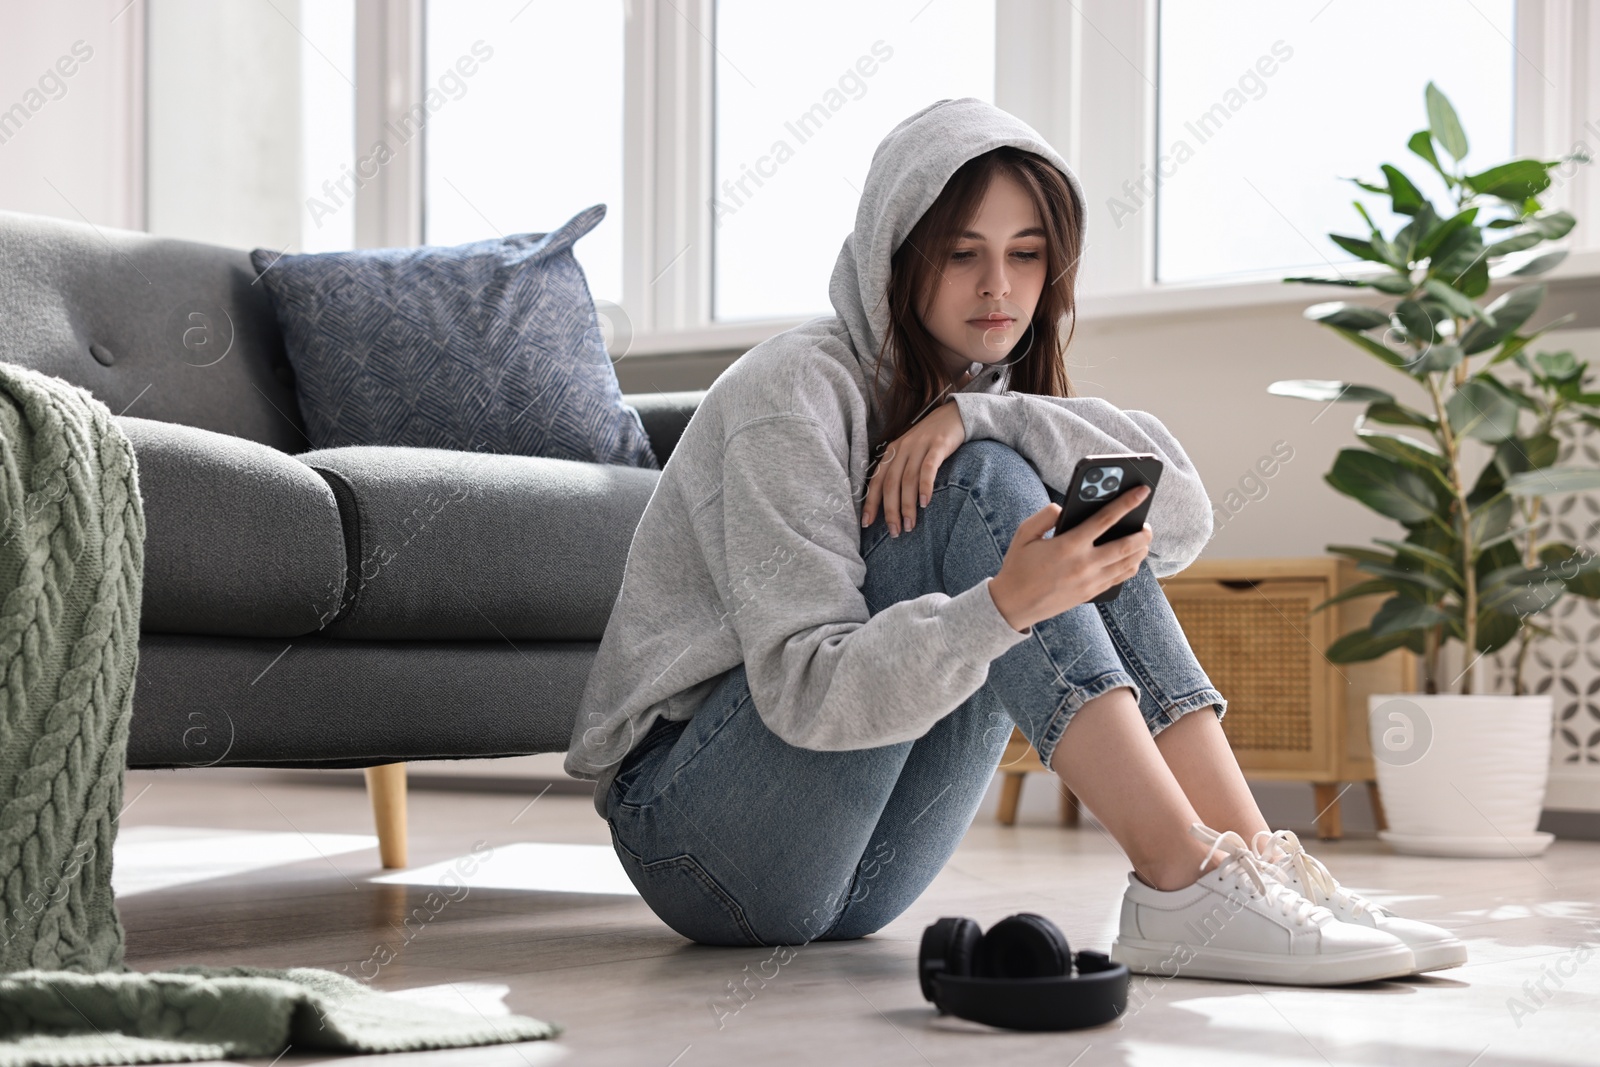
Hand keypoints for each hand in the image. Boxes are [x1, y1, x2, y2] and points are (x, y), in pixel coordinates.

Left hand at [861, 400, 965, 535]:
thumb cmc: (930, 441)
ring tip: (910, 525)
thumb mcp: (909, 453)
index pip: (876, 481)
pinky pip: (928, 468)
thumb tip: (891, 504)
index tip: (866, 524)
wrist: (954, 415)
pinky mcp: (937, 445)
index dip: (870, 503)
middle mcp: (901, 449)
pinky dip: (924, 487)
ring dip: (907, 505)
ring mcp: (919, 446)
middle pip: (890, 484)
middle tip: (895, 532)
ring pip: (907, 480)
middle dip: (890, 511)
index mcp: (891, 453)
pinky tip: (925, 503)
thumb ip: (899, 472)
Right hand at [988, 484, 1152, 631]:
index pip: (1106, 519)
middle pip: (1127, 545)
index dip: (1127, 502)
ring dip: (1140, 550)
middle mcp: (1084, 564)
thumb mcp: (1024, 533)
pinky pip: (1120, 579)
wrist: (1013, 605)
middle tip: (1147, 523)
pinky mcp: (1091, 593)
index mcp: (1069, 545)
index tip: (1142, 491)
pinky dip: (1131, 567)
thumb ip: (1045, 515)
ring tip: (1142, 540)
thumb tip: (1064, 507)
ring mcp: (1090, 581)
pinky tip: (1131, 559)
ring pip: (1128, 564)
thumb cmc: (1017, 566)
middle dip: (1143, 532)